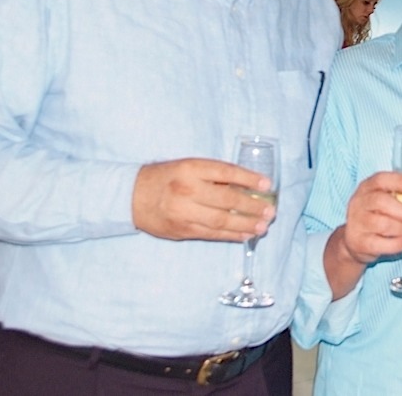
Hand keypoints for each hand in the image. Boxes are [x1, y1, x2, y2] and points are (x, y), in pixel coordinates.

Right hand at [132, 158, 274, 241]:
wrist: (131, 197)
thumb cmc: (167, 178)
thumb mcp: (188, 166)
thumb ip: (213, 174)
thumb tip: (247, 185)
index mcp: (190, 168)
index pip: (226, 172)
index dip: (249, 178)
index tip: (267, 184)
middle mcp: (187, 190)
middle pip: (227, 199)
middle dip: (252, 206)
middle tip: (270, 210)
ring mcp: (184, 212)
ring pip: (221, 220)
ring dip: (246, 224)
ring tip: (263, 226)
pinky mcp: (182, 230)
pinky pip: (212, 234)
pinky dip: (231, 235)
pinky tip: (246, 234)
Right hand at [323, 158, 401, 297]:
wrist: (356, 240)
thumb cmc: (380, 210)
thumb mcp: (393, 192)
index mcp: (369, 186)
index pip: (382, 179)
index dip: (400, 181)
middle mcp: (360, 202)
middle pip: (382, 202)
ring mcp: (357, 222)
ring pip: (382, 224)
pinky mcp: (359, 242)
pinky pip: (379, 244)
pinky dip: (396, 244)